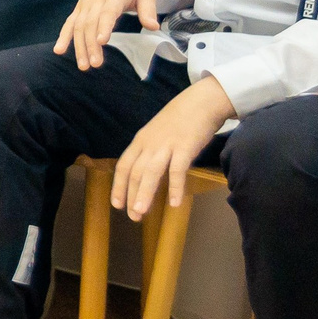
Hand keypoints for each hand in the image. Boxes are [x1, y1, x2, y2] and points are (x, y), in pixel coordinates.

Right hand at [54, 0, 155, 70]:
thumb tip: (153, 27)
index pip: (107, 12)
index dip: (104, 26)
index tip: (102, 41)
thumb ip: (148, 10)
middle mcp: (96, 0)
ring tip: (84, 65)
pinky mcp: (79, 8)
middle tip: (95, 64)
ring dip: (79, 46)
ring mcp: (85, 4)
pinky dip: (63, 36)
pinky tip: (59, 50)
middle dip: (91, 44)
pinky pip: (69, 23)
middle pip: (90, 24)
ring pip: (79, 26)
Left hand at [111, 78, 235, 220]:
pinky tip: (175, 203)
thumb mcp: (156, 133)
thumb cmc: (179, 120)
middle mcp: (149, 144)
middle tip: (133, 216)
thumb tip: (144, 173)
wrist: (201, 102)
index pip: (123, 166)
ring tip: (140, 212)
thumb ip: (149, 151)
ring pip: (151, 173)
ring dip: (144, 194)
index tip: (116, 204)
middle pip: (135, 173)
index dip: (118, 186)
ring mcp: (166, 145)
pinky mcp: (185, 147)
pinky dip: (175, 187)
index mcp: (140, 141)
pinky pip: (177, 170)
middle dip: (131, 195)